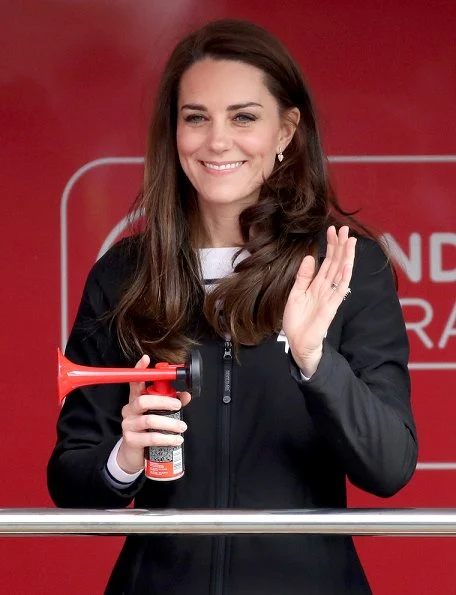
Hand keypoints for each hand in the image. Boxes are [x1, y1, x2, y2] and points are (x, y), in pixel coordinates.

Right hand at [117, 354, 190, 473]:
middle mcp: (130, 410)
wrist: (134, 454)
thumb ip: (171, 403)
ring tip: (182, 427)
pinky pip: (151, 437)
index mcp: (136, 400)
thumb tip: (186, 395)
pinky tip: (176, 439)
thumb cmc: (147, 430)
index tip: (146, 359)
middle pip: (144, 400)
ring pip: (149, 420)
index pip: (135, 381)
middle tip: (178, 406)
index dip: (140, 370)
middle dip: (164, 402)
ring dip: (169, 424)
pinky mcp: (131, 440)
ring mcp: (128, 424)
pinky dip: (167, 438)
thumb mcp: (158, 414)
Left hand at [282, 225, 355, 376]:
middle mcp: (326, 288)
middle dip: (340, 246)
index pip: (326, 261)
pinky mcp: (331, 307)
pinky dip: (344, 277)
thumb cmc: (297, 320)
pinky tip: (347, 265)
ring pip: (340, 273)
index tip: (332, 230)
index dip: (330, 246)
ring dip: (346, 257)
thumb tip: (309, 257)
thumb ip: (303, 277)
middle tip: (344, 229)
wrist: (297, 342)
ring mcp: (330, 297)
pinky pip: (340, 290)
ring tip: (350, 241)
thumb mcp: (296, 294)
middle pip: (335, 263)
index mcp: (317, 284)